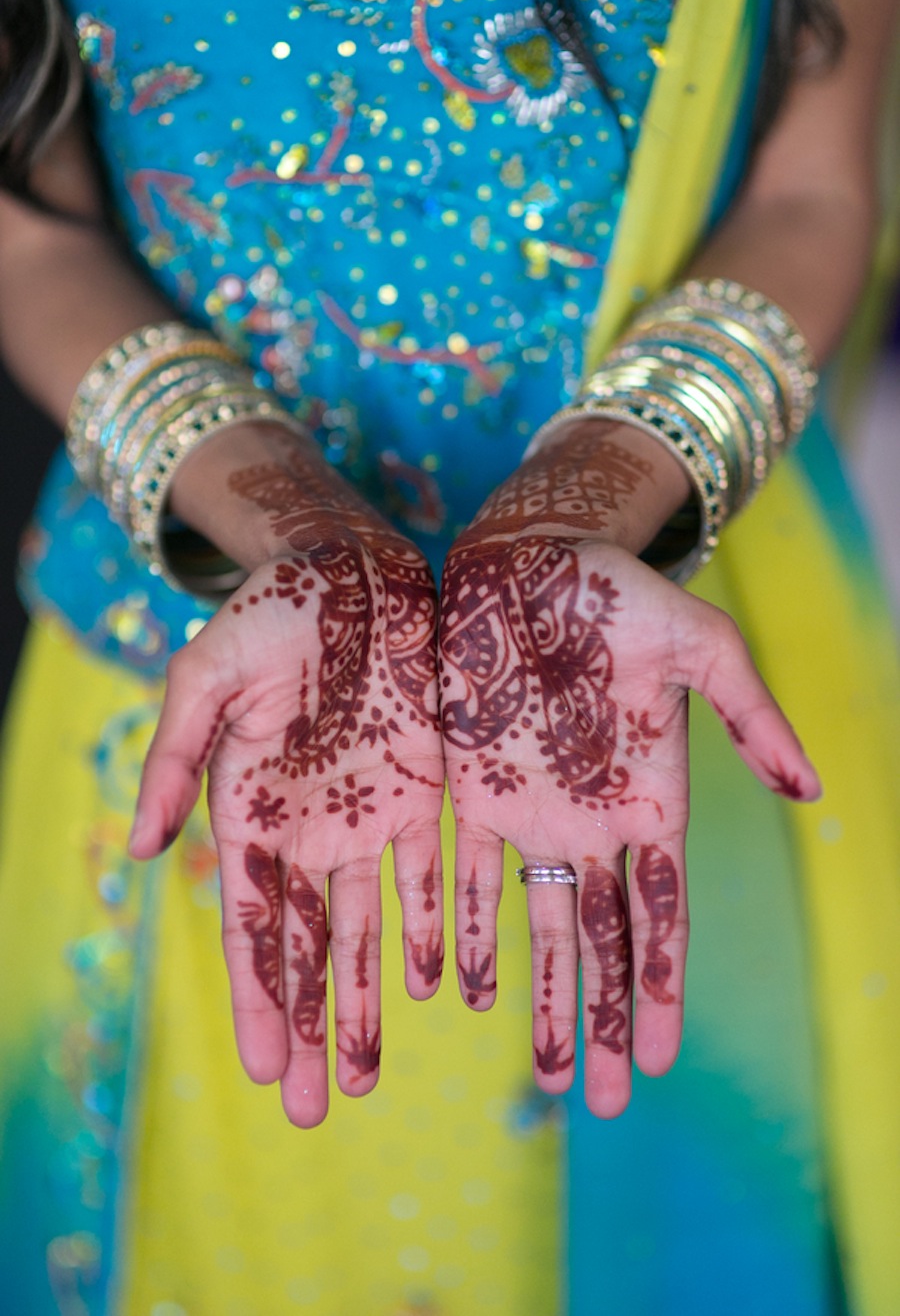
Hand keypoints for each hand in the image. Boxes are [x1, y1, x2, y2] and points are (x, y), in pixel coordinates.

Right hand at [129, 445, 444, 1125]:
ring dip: (369, 1001)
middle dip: (312, 1027)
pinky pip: (430, 875)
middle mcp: (308, 829)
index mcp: (249, 810)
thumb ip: (174, 759)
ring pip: (368, 930)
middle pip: (308, 948)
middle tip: (319, 1110)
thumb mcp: (206, 677)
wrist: (353, 569)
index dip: (258, 997)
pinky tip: (438, 987)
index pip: (251, 925)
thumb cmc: (271, 615)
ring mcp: (368, 815)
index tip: (267, 1070)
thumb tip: (134, 850)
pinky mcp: (426, 791)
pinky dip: (432, 931)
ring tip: (369, 1075)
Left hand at [438, 422, 819, 1117]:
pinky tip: (467, 991)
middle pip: (603, 942)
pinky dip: (467, 934)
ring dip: (541, 1000)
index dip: (657, 986)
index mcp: (652, 799)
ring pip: (540, 928)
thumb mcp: (700, 646)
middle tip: (597, 1102)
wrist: (529, 561)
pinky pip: (466, 877)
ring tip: (545, 1074)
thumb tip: (814, 792)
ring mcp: (531, 811)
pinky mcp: (472, 790)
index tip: (656, 1059)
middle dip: (602, 1019)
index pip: (660, 916)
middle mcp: (593, 822)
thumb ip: (751, 716)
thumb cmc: (617, 595)